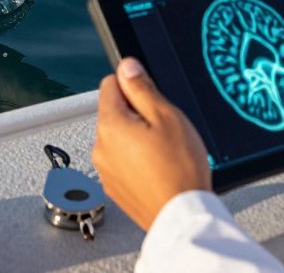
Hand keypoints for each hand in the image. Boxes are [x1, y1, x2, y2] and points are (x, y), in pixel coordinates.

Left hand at [93, 57, 211, 229]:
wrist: (183, 216)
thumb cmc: (179, 170)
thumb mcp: (167, 117)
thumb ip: (142, 88)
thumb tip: (127, 66)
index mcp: (110, 125)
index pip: (109, 84)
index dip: (133, 86)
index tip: (149, 96)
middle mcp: (101, 148)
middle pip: (114, 112)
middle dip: (136, 114)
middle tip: (163, 128)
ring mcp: (106, 170)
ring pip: (119, 138)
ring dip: (137, 138)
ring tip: (163, 152)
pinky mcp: (115, 188)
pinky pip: (122, 162)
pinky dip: (137, 161)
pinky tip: (159, 168)